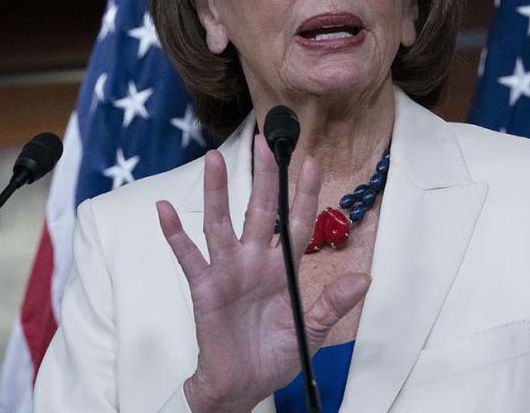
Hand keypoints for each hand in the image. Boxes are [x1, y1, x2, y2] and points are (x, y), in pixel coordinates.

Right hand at [156, 136, 370, 411]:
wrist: (243, 387)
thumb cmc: (276, 356)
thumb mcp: (313, 331)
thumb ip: (333, 303)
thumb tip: (365, 278)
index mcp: (283, 269)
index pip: (296, 222)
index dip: (303, 193)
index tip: (311, 161)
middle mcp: (255, 262)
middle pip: (259, 210)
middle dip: (263, 177)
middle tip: (265, 141)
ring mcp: (228, 272)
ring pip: (221, 223)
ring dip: (217, 192)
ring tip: (213, 159)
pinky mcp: (204, 288)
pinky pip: (188, 256)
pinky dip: (175, 233)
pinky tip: (165, 210)